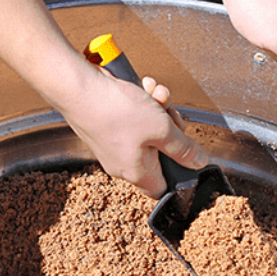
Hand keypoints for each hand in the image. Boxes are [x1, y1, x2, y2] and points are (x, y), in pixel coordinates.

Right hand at [59, 68, 208, 197]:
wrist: (77, 87)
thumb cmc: (115, 110)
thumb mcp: (162, 128)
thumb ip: (183, 148)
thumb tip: (198, 162)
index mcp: (137, 173)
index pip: (164, 187)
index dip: (180, 169)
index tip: (186, 148)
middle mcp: (123, 164)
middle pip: (160, 153)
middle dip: (171, 128)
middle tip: (171, 112)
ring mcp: (113, 145)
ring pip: (148, 131)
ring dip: (158, 110)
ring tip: (155, 93)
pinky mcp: (106, 127)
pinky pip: (133, 120)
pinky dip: (141, 103)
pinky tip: (142, 88)